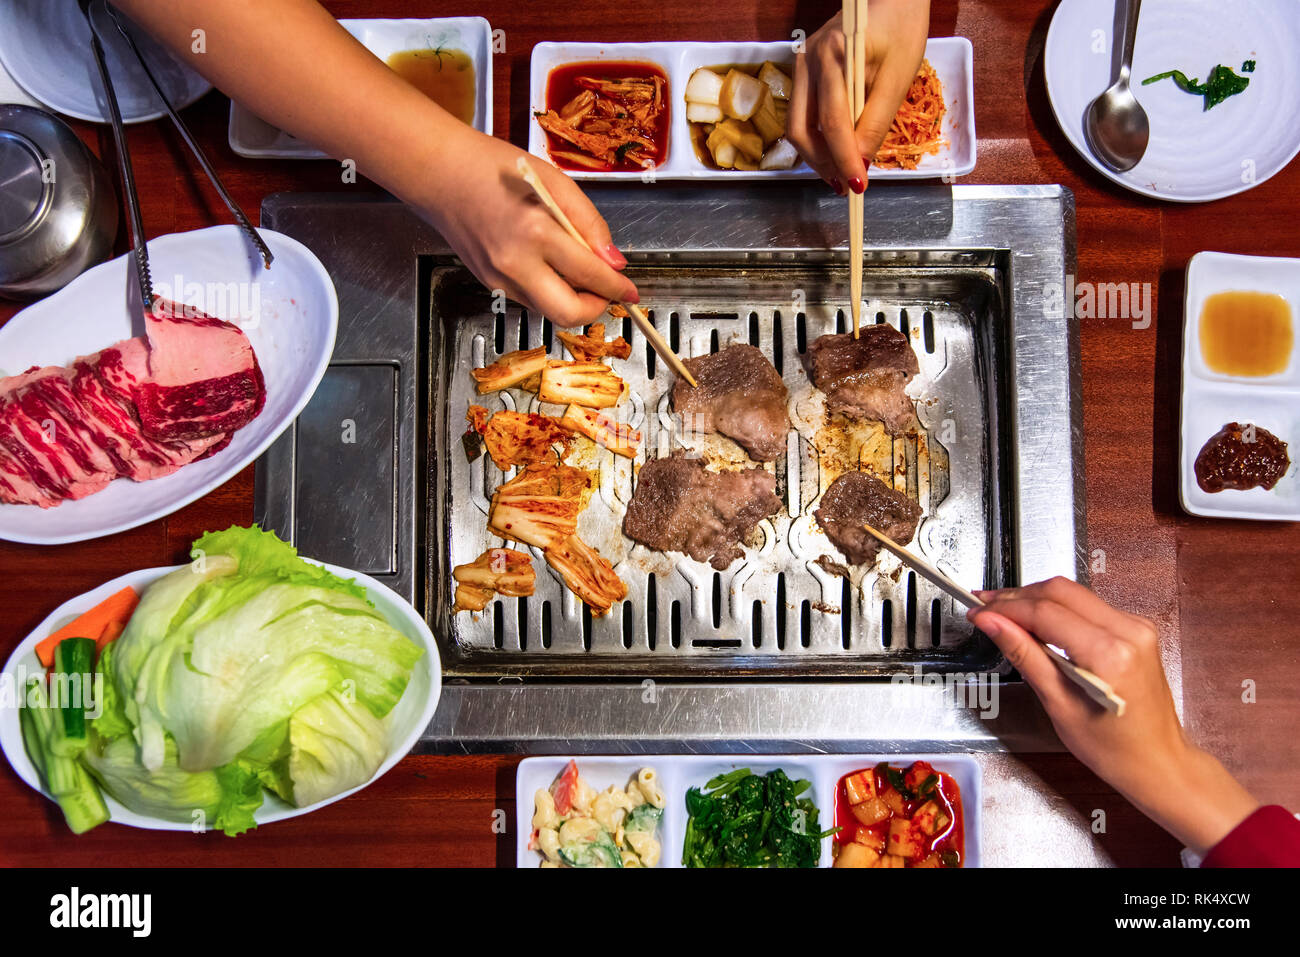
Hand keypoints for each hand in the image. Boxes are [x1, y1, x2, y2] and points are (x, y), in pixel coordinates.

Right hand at [420, 130, 638, 326]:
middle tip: (605, 291)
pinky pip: (530, 301)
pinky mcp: (489, 285)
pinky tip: (547, 265)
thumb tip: (614, 262)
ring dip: (571, 300)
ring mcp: (499, 279)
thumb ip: (590, 223)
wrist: (440, 174)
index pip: (591, 275)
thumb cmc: (495, 168)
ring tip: (575, 270)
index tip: (631, 291)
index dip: (617, 287)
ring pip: (549, 311)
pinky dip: (548, 291)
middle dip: (596, 307)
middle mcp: (516, 263)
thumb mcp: (555, 182)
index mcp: (537, 231)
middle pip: (568, 313)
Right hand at [788, 0, 929, 192]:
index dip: (844, 157)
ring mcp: (802, 67)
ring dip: (818, 155)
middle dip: (823, 163)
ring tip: (843, 173)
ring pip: (798, 126)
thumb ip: (877, 121)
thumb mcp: (898, 77)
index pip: (832, 121)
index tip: (858, 185)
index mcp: (833, 56)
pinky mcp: (806, 73)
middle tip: (846, 185)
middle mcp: (808, 61)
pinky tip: (838, 150)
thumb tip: (861, 163)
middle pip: (801, 129)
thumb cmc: (901, 27)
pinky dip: (819, 138)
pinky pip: (804, 115)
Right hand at [969, 577, 1258, 854]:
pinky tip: (1036, 624)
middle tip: (984, 607)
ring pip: (1073, 593)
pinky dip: (1058, 609)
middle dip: (1017, 597)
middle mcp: (1128, 631)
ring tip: (1004, 614)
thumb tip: (991, 623)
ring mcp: (1136, 626)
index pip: (1045, 612)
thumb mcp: (1058, 704)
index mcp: (1109, 654)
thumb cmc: (1112, 747)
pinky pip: (1089, 605)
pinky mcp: (1137, 628)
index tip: (977, 611)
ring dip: (1035, 600)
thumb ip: (1024, 654)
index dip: (1005, 608)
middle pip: (1060, 591)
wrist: (1158, 761)